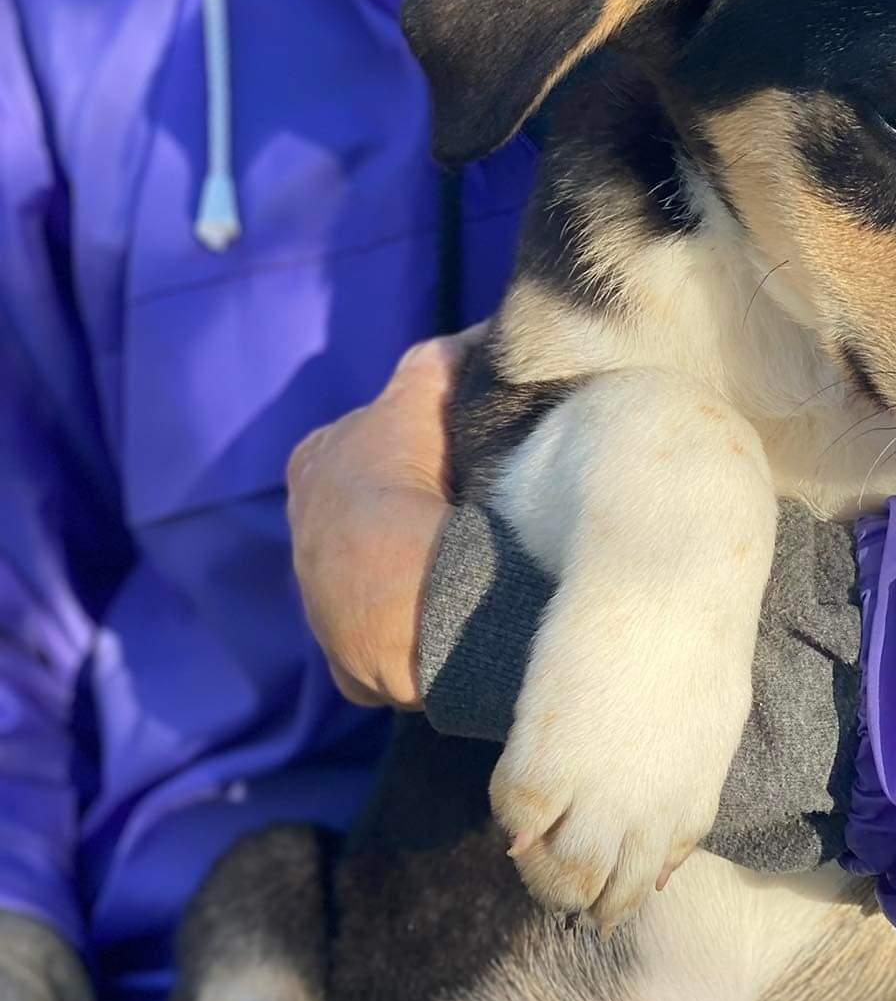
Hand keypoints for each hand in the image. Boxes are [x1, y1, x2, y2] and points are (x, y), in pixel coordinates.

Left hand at [286, 331, 480, 710]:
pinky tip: (460, 623)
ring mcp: (323, 605)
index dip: (417, 443)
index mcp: (315, 465)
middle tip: (476, 512)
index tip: (464, 452)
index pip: (369, 443)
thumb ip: (443, 362)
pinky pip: (394, 642)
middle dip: (412, 510)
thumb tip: (484, 333)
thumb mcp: (420, 395)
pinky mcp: (350, 666)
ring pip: (380, 578)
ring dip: (418, 575)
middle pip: (369, 510)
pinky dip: (422, 632)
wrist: (398, 592)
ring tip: (475, 569)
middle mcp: (305, 532)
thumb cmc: (401, 481)